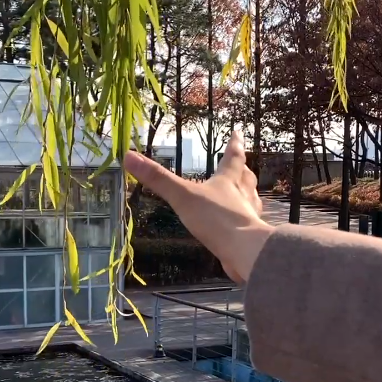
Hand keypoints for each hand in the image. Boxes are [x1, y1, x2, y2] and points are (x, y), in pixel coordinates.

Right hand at [124, 132, 273, 283]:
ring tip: (244, 193)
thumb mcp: (182, 196)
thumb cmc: (215, 218)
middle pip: (246, 177)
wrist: (244, 250)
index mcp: (228, 181)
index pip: (233, 157)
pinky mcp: (251, 236)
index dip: (234, 143)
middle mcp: (243, 195)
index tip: (238, 131)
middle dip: (243, 169)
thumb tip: (129, 156)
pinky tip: (237, 225)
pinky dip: (244, 220)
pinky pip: (248, 223)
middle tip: (244, 164)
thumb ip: (158, 179)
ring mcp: (249, 216)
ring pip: (251, 199)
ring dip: (247, 194)